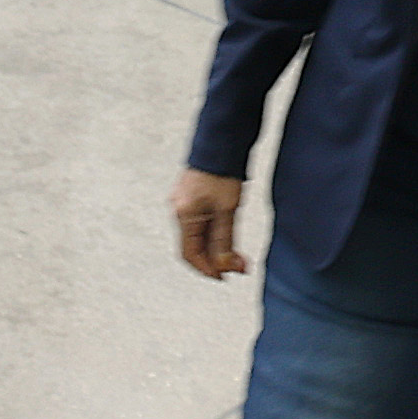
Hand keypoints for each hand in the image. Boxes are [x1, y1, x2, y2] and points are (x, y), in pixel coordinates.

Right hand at [170, 164, 249, 279]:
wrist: (221, 141)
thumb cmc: (222, 172)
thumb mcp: (227, 210)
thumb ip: (224, 241)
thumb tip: (227, 266)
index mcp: (184, 215)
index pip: (190, 254)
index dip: (207, 269)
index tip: (225, 277)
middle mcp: (179, 210)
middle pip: (194, 246)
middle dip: (216, 260)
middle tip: (239, 266)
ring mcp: (183, 202)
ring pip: (198, 235)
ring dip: (216, 248)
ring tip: (238, 253)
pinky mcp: (191, 196)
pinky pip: (200, 223)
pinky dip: (214, 234)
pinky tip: (228, 235)